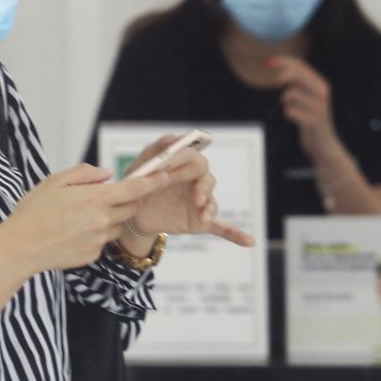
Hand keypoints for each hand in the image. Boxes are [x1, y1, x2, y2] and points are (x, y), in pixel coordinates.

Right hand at [4, 163, 169, 272]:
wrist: (21, 247)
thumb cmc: (34, 211)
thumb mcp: (55, 181)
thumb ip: (85, 174)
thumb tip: (107, 175)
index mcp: (96, 198)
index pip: (135, 189)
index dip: (153, 182)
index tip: (166, 176)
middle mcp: (103, 220)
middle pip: (129, 208)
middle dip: (124, 200)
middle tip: (100, 197)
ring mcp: (99, 240)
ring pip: (115, 226)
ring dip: (107, 219)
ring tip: (77, 218)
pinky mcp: (93, 255)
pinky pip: (101, 242)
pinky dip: (94, 235)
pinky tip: (71, 233)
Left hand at [122, 135, 255, 248]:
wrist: (130, 213)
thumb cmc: (138, 184)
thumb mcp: (141, 164)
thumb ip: (157, 149)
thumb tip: (176, 139)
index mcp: (184, 165)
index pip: (194, 159)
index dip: (185, 165)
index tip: (170, 173)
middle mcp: (196, 182)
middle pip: (207, 179)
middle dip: (202, 187)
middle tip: (193, 197)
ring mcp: (199, 203)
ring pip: (211, 202)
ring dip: (209, 208)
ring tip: (204, 215)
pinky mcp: (200, 221)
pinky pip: (221, 227)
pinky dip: (236, 234)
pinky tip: (250, 241)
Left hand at [269, 56, 340, 157]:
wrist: (324, 145)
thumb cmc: (312, 119)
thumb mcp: (310, 98)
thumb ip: (299, 85)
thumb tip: (281, 71)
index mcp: (321, 85)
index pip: (301, 66)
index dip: (283, 61)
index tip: (268, 62)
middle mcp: (322, 93)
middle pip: (297, 75)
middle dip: (282, 76)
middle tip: (275, 84)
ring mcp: (318, 107)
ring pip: (291, 94)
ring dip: (285, 101)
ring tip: (290, 108)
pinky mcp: (312, 121)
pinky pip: (290, 111)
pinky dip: (288, 114)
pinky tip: (293, 119)